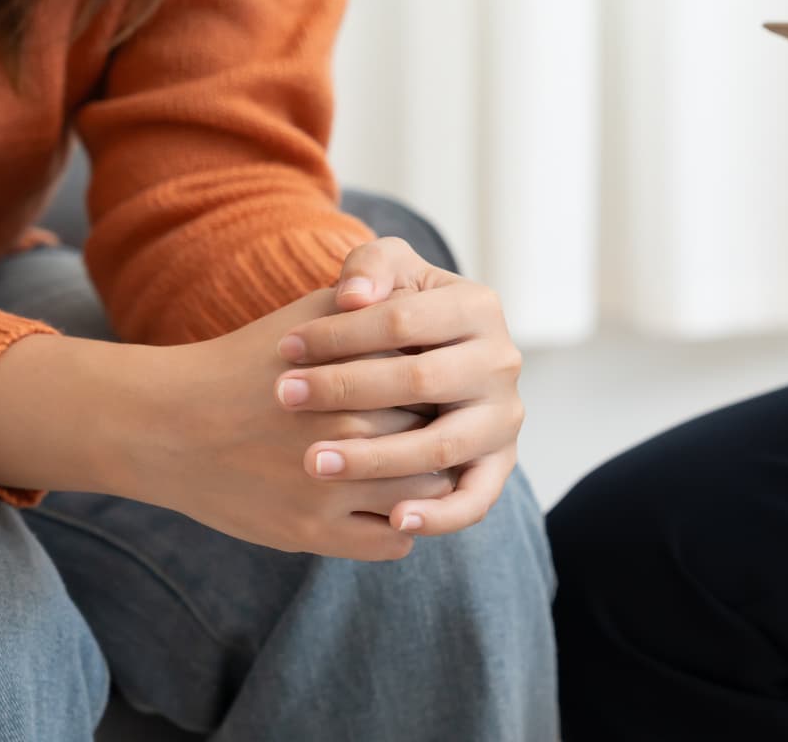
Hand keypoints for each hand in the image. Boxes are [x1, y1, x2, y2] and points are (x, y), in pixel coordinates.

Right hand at [115, 290, 453, 559]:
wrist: (169, 423)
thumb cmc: (248, 362)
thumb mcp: (309, 316)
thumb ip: (371, 305)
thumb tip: (426, 307)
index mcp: (356, 372)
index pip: (438, 386)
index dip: (443, 391)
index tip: (441, 395)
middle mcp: (349, 428)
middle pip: (438, 439)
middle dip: (440, 438)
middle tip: (439, 438)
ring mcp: (330, 485)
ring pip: (425, 495)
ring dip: (425, 486)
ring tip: (416, 472)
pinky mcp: (311, 532)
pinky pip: (393, 542)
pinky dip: (400, 527)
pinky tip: (388, 506)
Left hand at [274, 238, 523, 538]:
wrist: (426, 358)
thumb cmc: (393, 313)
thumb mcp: (386, 273)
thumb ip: (370, 267)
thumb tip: (355, 297)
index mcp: (479, 307)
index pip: (404, 319)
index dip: (340, 333)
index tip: (285, 348)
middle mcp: (501, 362)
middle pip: (421, 380)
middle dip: (345, 389)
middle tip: (284, 398)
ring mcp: (503, 418)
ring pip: (442, 445)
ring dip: (375, 458)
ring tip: (313, 463)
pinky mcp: (498, 464)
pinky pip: (475, 498)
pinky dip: (439, 515)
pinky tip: (393, 519)